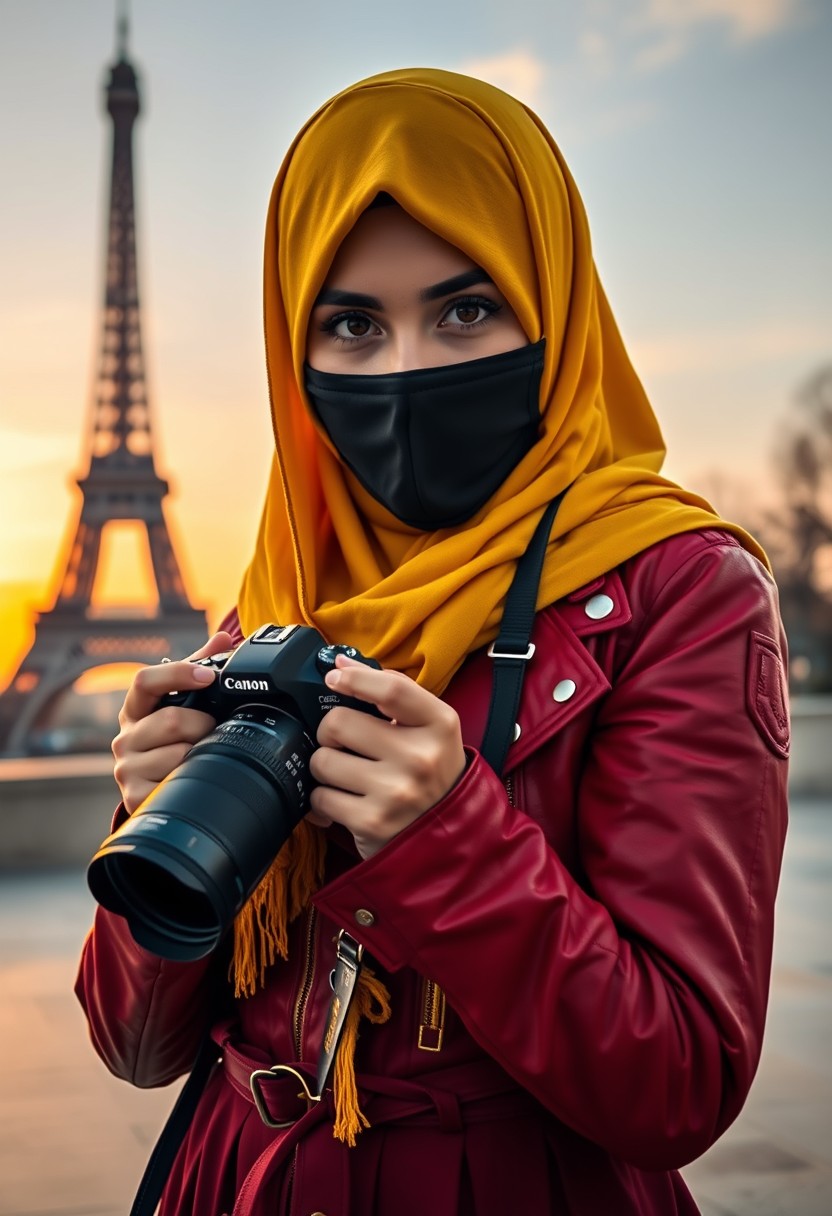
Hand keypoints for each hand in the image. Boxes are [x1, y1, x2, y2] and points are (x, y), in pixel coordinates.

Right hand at [111, 632, 233, 813]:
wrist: (150, 787)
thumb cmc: (169, 739)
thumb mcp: (179, 703)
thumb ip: (198, 668)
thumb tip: (225, 638)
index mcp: (135, 709)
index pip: (145, 681)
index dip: (179, 674)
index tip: (208, 676)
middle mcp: (125, 737)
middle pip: (171, 720)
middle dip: (203, 725)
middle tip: (213, 730)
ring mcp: (127, 768)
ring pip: (177, 754)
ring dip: (199, 754)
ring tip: (202, 754)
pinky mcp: (134, 797)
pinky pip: (173, 784)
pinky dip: (190, 778)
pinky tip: (191, 776)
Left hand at [308, 655, 465, 859]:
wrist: (452, 840)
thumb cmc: (433, 774)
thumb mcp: (432, 728)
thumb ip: (393, 692)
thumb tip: (341, 664)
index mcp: (439, 726)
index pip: (391, 689)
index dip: (354, 678)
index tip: (334, 677)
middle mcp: (420, 758)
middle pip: (340, 722)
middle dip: (330, 731)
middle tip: (344, 742)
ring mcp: (395, 792)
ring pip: (322, 760)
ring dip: (326, 767)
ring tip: (348, 775)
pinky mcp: (372, 823)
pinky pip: (320, 796)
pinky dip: (325, 798)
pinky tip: (345, 800)